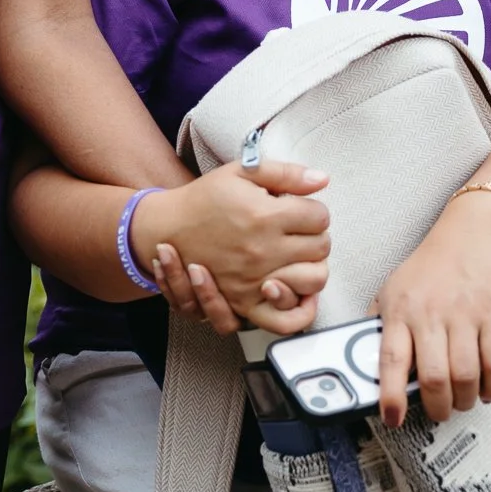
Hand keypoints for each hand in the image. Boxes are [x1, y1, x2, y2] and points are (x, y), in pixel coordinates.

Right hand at [130, 161, 328, 336]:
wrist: (169, 228)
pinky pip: (286, 319)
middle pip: (321, 247)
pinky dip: (300, 308)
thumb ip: (286, 173)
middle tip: (300, 230)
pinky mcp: (245, 302)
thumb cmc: (205, 198)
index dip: (314, 210)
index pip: (320, 217)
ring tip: (300, 255)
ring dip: (313, 266)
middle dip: (315, 235)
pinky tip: (297, 289)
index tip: (301, 209)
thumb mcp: (242, 172)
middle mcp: (263, 251)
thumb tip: (322, 180)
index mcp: (265, 216)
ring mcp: (255, 280)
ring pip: (314, 279)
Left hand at [374, 193, 490, 427]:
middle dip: (437, 407)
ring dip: (464, 400)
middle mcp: (431, 314)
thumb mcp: (395, 287)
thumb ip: (382, 323)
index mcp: (400, 309)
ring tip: (461, 401)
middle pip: (434, 377)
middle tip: (438, 412)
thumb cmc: (434, 263)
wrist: (475, 233)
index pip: (390, 359)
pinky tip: (487, 389)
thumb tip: (368, 361)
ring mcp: (464, 315)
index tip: (392, 418)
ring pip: (466, 376)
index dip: (391, 396)